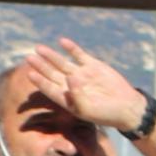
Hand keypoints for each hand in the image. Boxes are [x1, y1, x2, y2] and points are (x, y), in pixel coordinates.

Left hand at [13, 41, 148, 137]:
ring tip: (39, 48)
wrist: (127, 107)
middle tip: (29, 58)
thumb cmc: (106, 113)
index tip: (30, 74)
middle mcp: (71, 86)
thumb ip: (77, 95)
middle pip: (52, 74)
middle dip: (41, 66)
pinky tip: (62, 42)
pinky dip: (71, 48)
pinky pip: (79, 55)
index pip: (49, 88)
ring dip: (51, 56)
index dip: (40, 81)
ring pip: (62, 63)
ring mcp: (82, 74)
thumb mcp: (88, 110)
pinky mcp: (93, 66)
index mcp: (67, 99)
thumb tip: (70, 77)